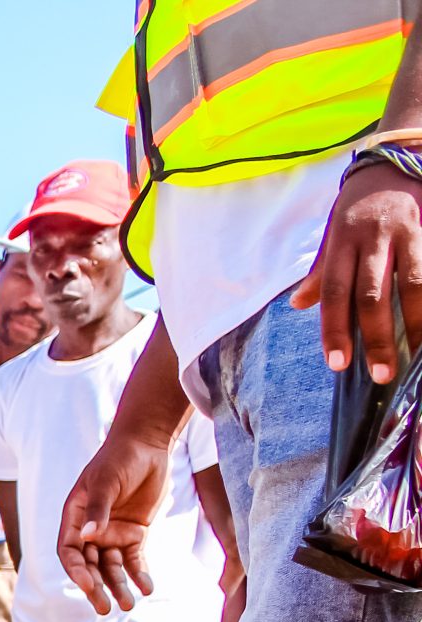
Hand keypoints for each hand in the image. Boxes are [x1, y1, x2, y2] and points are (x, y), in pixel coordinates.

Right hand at [57, 428, 169, 615]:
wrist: (146, 446)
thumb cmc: (119, 459)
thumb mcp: (106, 481)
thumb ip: (97, 508)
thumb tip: (87, 536)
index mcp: (74, 518)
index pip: (69, 552)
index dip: (76, 571)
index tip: (88, 585)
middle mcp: (90, 530)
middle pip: (89, 566)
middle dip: (96, 588)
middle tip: (104, 609)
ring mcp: (112, 533)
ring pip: (111, 567)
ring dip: (118, 586)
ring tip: (128, 605)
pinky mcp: (134, 534)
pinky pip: (134, 559)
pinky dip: (139, 574)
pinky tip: (146, 587)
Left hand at [293, 160, 421, 383]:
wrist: (394, 161)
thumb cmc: (358, 208)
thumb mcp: (332, 235)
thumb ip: (321, 272)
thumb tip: (298, 305)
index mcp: (341, 244)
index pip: (334, 294)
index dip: (334, 330)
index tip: (338, 364)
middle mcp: (372, 239)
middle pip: (371, 295)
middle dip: (376, 337)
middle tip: (382, 374)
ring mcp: (405, 233)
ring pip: (411, 284)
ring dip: (415, 323)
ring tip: (416, 353)